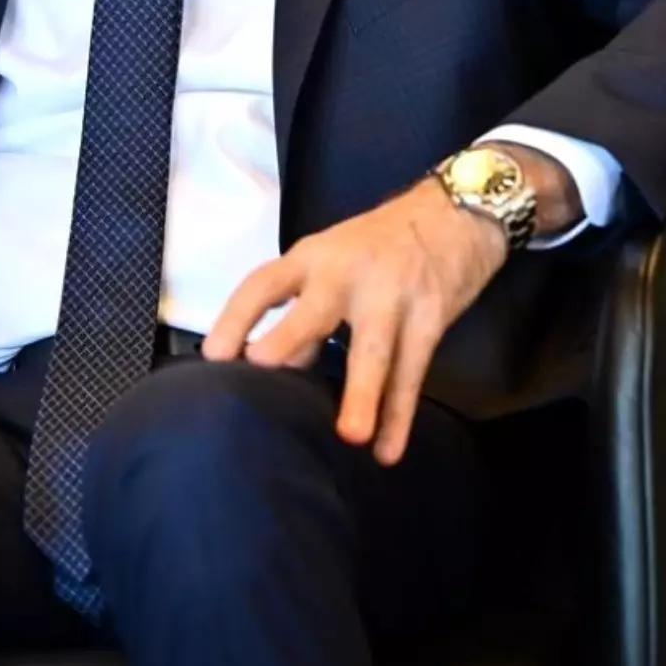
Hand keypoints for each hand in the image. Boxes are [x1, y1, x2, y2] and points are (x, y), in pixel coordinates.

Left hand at [202, 178, 506, 464]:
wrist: (452, 214)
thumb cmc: (378, 245)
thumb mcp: (333, 264)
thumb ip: (302, 312)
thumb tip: (268, 367)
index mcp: (312, 258)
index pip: (264, 284)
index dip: (237, 317)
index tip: (213, 355)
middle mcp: (347, 273)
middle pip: (316, 307)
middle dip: (290, 337)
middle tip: (263, 365)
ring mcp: (392, 295)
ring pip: (374, 349)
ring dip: (362, 394)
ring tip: (350, 437)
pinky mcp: (430, 317)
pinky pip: (412, 372)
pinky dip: (400, 415)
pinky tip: (387, 450)